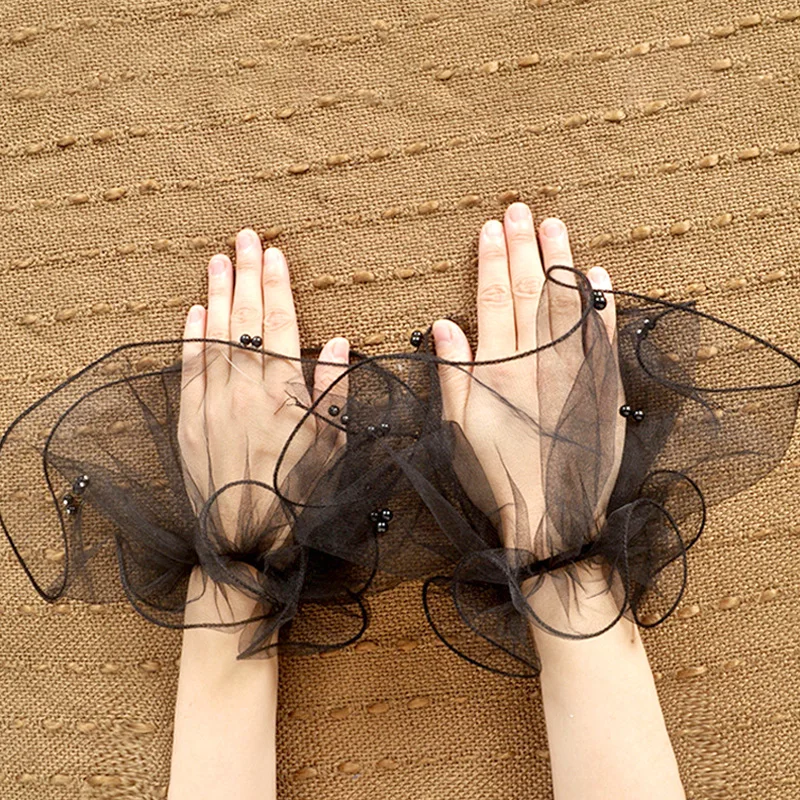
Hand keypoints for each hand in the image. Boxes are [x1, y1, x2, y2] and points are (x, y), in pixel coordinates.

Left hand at [177, 228, 349, 551]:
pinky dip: (190, 337)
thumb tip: (337, 343)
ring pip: (212, 336)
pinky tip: (194, 312)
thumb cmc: (298, 494)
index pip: (279, 324)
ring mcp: (210, 403)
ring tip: (217, 261)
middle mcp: (243, 389)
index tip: (273, 253)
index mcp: (283, 392)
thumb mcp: (332, 445)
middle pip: (244, 320)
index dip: (276, 285)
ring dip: (216, 295)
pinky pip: (187, 368)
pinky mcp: (187, 422)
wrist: (245, 541)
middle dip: (245, 275)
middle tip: (242, 238)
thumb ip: (333, 390)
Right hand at [431, 205, 625, 553]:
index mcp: (500, 368)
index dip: (491, 262)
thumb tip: (442, 324)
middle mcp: (538, 359)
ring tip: (555, 225)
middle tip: (519, 210)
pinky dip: (600, 302)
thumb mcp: (458, 429)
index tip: (489, 228)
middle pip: (529, 291)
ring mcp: (574, 369)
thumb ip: (452, 374)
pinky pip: (602, 334)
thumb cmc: (497, 475)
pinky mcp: (602, 385)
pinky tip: (598, 274)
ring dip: (560, 261)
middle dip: (522, 248)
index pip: (493, 301)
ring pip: (566, 302)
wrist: (553, 516)